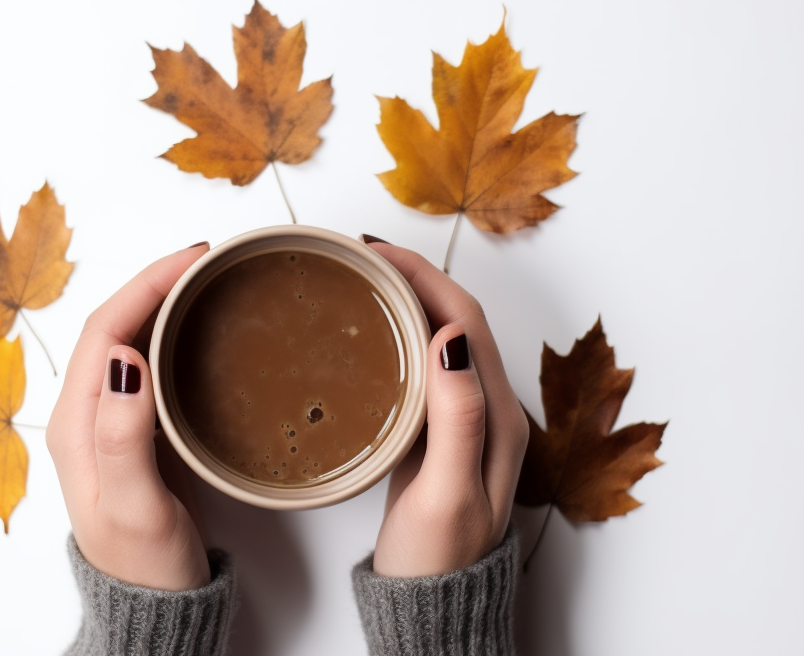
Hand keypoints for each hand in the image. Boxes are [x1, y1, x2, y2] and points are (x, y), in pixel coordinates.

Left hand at [46, 244, 210, 590]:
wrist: (150, 605)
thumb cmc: (143, 562)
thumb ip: (123, 435)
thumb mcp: (134, 505)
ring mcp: (108, 422)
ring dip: (160, 303)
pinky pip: (147, 366)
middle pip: (113, 326)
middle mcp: (85, 415)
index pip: (104, 330)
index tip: (191, 259)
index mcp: (76, 424)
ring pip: (129, 341)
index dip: (145, 285)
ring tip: (203, 281)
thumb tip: (126, 358)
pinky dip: (170, 335)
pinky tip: (196, 331)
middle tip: (206, 260)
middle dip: (154, 283)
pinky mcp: (134, 433)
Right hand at [367, 241, 528, 576]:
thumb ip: (457, 418)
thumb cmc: (439, 557)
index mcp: (498, 416)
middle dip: (414, 277)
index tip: (377, 253)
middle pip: (455, 319)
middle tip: (360, 255)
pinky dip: (397, 336)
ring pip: (438, 339)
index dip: (424, 277)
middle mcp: (488, 410)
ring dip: (406, 301)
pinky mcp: (437, 434)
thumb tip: (448, 337)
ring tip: (363, 279)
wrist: (432, 605)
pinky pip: (421, 366)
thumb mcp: (448, 491)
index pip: (464, 321)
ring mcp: (463, 420)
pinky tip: (369, 335)